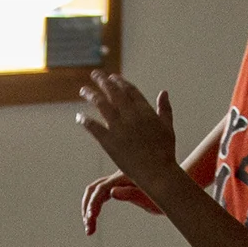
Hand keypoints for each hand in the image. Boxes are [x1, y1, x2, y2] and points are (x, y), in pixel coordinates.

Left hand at [75, 73, 178, 199]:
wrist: (157, 172)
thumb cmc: (165, 151)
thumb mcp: (168, 127)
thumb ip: (165, 108)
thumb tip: (163, 92)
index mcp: (145, 110)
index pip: (129, 90)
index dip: (120, 82)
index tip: (112, 77)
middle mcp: (131, 115)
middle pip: (114, 93)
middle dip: (103, 81)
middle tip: (95, 74)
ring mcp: (119, 128)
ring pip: (102, 105)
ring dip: (91, 95)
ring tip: (83, 90)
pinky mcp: (109, 142)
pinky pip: (94, 127)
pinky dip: (85, 120)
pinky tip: (79, 116)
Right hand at [82, 170, 161, 234]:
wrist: (178, 185)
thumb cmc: (168, 195)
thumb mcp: (152, 198)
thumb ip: (132, 194)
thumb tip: (112, 192)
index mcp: (125, 177)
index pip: (101, 189)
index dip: (93, 204)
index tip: (91, 220)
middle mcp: (119, 175)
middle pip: (93, 189)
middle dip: (87, 208)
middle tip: (89, 229)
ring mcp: (119, 179)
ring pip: (95, 190)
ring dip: (89, 207)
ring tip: (89, 227)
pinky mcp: (120, 184)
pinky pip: (102, 191)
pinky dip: (95, 204)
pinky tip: (94, 217)